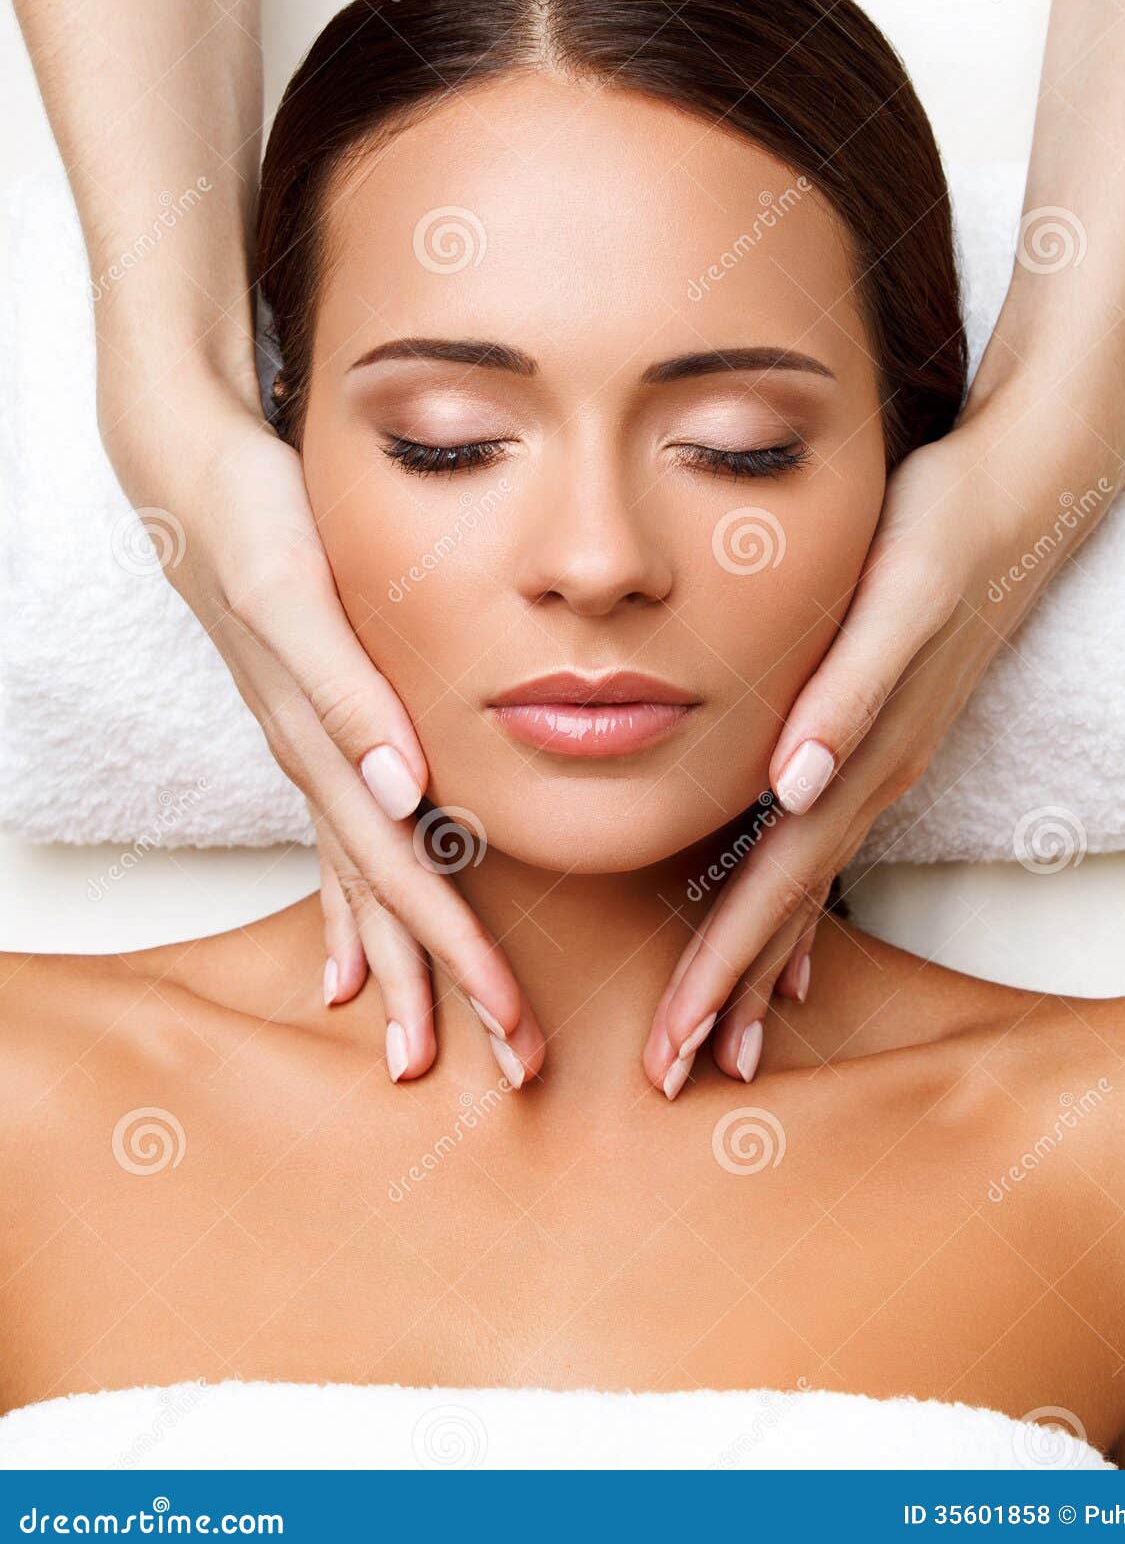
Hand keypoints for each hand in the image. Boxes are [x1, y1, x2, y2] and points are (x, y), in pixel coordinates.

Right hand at [101, 365, 545, 1087]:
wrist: (194, 478)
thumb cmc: (253, 524)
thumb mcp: (298, 596)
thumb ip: (347, 693)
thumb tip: (403, 793)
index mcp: (324, 749)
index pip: (401, 877)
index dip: (456, 953)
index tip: (511, 1025)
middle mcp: (317, 769)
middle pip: (388, 902)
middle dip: (446, 986)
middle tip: (511, 1065)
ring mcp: (310, 760)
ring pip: (362, 886)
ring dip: (396, 968)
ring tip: (419, 1044)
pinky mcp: (311, 738)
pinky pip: (331, 847)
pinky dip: (343, 913)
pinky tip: (342, 965)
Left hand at [643, 381, 1118, 1094]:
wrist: (1022, 497)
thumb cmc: (943, 536)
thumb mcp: (895, 600)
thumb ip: (847, 695)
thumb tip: (791, 784)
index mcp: (863, 759)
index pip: (778, 887)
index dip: (726, 966)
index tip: (679, 1042)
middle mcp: (872, 779)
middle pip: (786, 909)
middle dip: (730, 993)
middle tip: (673, 1072)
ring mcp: (880, 768)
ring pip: (805, 890)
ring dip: (761, 968)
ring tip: (729, 1040)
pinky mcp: (880, 743)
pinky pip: (830, 850)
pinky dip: (804, 910)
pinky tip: (792, 950)